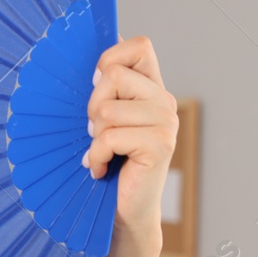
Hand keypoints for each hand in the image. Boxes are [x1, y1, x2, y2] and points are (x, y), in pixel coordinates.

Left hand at [84, 36, 177, 240]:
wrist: (124, 210)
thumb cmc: (108, 163)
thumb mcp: (103, 121)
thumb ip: (103, 90)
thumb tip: (94, 57)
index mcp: (152, 88)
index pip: (138, 46)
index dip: (110, 59)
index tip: (98, 89)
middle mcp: (164, 101)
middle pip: (112, 75)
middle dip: (92, 106)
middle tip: (96, 132)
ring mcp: (165, 122)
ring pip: (106, 109)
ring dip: (93, 136)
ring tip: (101, 152)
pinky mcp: (159, 145)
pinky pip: (109, 137)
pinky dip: (95, 156)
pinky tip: (100, 168)